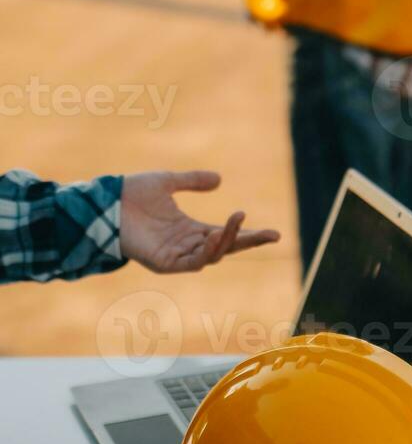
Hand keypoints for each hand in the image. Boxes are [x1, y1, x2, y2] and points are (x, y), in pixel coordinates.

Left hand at [120, 171, 279, 273]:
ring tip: (237, 219)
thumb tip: (219, 180)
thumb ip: (193, 181)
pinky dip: (207, 252)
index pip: (226, 233)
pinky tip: (215, 236)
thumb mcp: (169, 182)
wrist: (105, 203)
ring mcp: (176, 256)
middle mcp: (187, 245)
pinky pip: (192, 262)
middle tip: (272, 234)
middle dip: (249, 241)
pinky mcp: (164, 263)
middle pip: (226, 247)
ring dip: (227, 240)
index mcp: (190, 229)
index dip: (248, 233)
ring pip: (212, 255)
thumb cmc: (131, 194)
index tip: (273, 233)